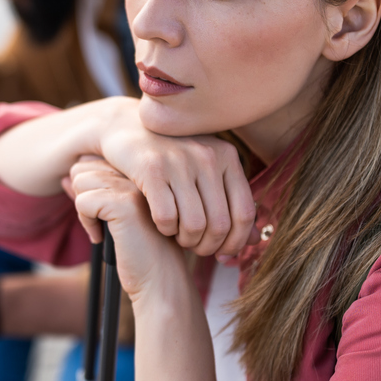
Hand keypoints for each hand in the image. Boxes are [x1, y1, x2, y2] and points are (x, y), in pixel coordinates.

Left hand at [65, 158, 187, 302]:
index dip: (91, 190)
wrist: (161, 279)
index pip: (94, 160)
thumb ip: (92, 193)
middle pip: (84, 168)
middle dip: (85, 197)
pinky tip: (102, 237)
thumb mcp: (113, 216)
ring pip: (81, 181)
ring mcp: (135, 186)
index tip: (105, 214)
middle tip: (102, 223)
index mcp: (142, 170)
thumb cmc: (141, 250)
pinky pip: (83, 201)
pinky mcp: (125, 204)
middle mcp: (141, 172)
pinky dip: (86, 223)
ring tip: (103, 230)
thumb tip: (65, 177)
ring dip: (85, 211)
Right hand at [94, 100, 256, 261]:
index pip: (245, 213)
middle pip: (220, 224)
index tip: (223, 254)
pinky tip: (161, 225)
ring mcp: (179, 160)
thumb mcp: (205, 170)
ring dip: (186, 240)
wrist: (124, 126)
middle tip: (195, 248)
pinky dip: (165, 230)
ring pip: (194, 224)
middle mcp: (207, 156)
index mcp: (226, 156)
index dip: (236, 242)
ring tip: (178, 237)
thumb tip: (256, 240)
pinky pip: (166, 216)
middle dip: (207, 246)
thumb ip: (230, 202)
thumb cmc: (170, 155)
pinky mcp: (150, 168)